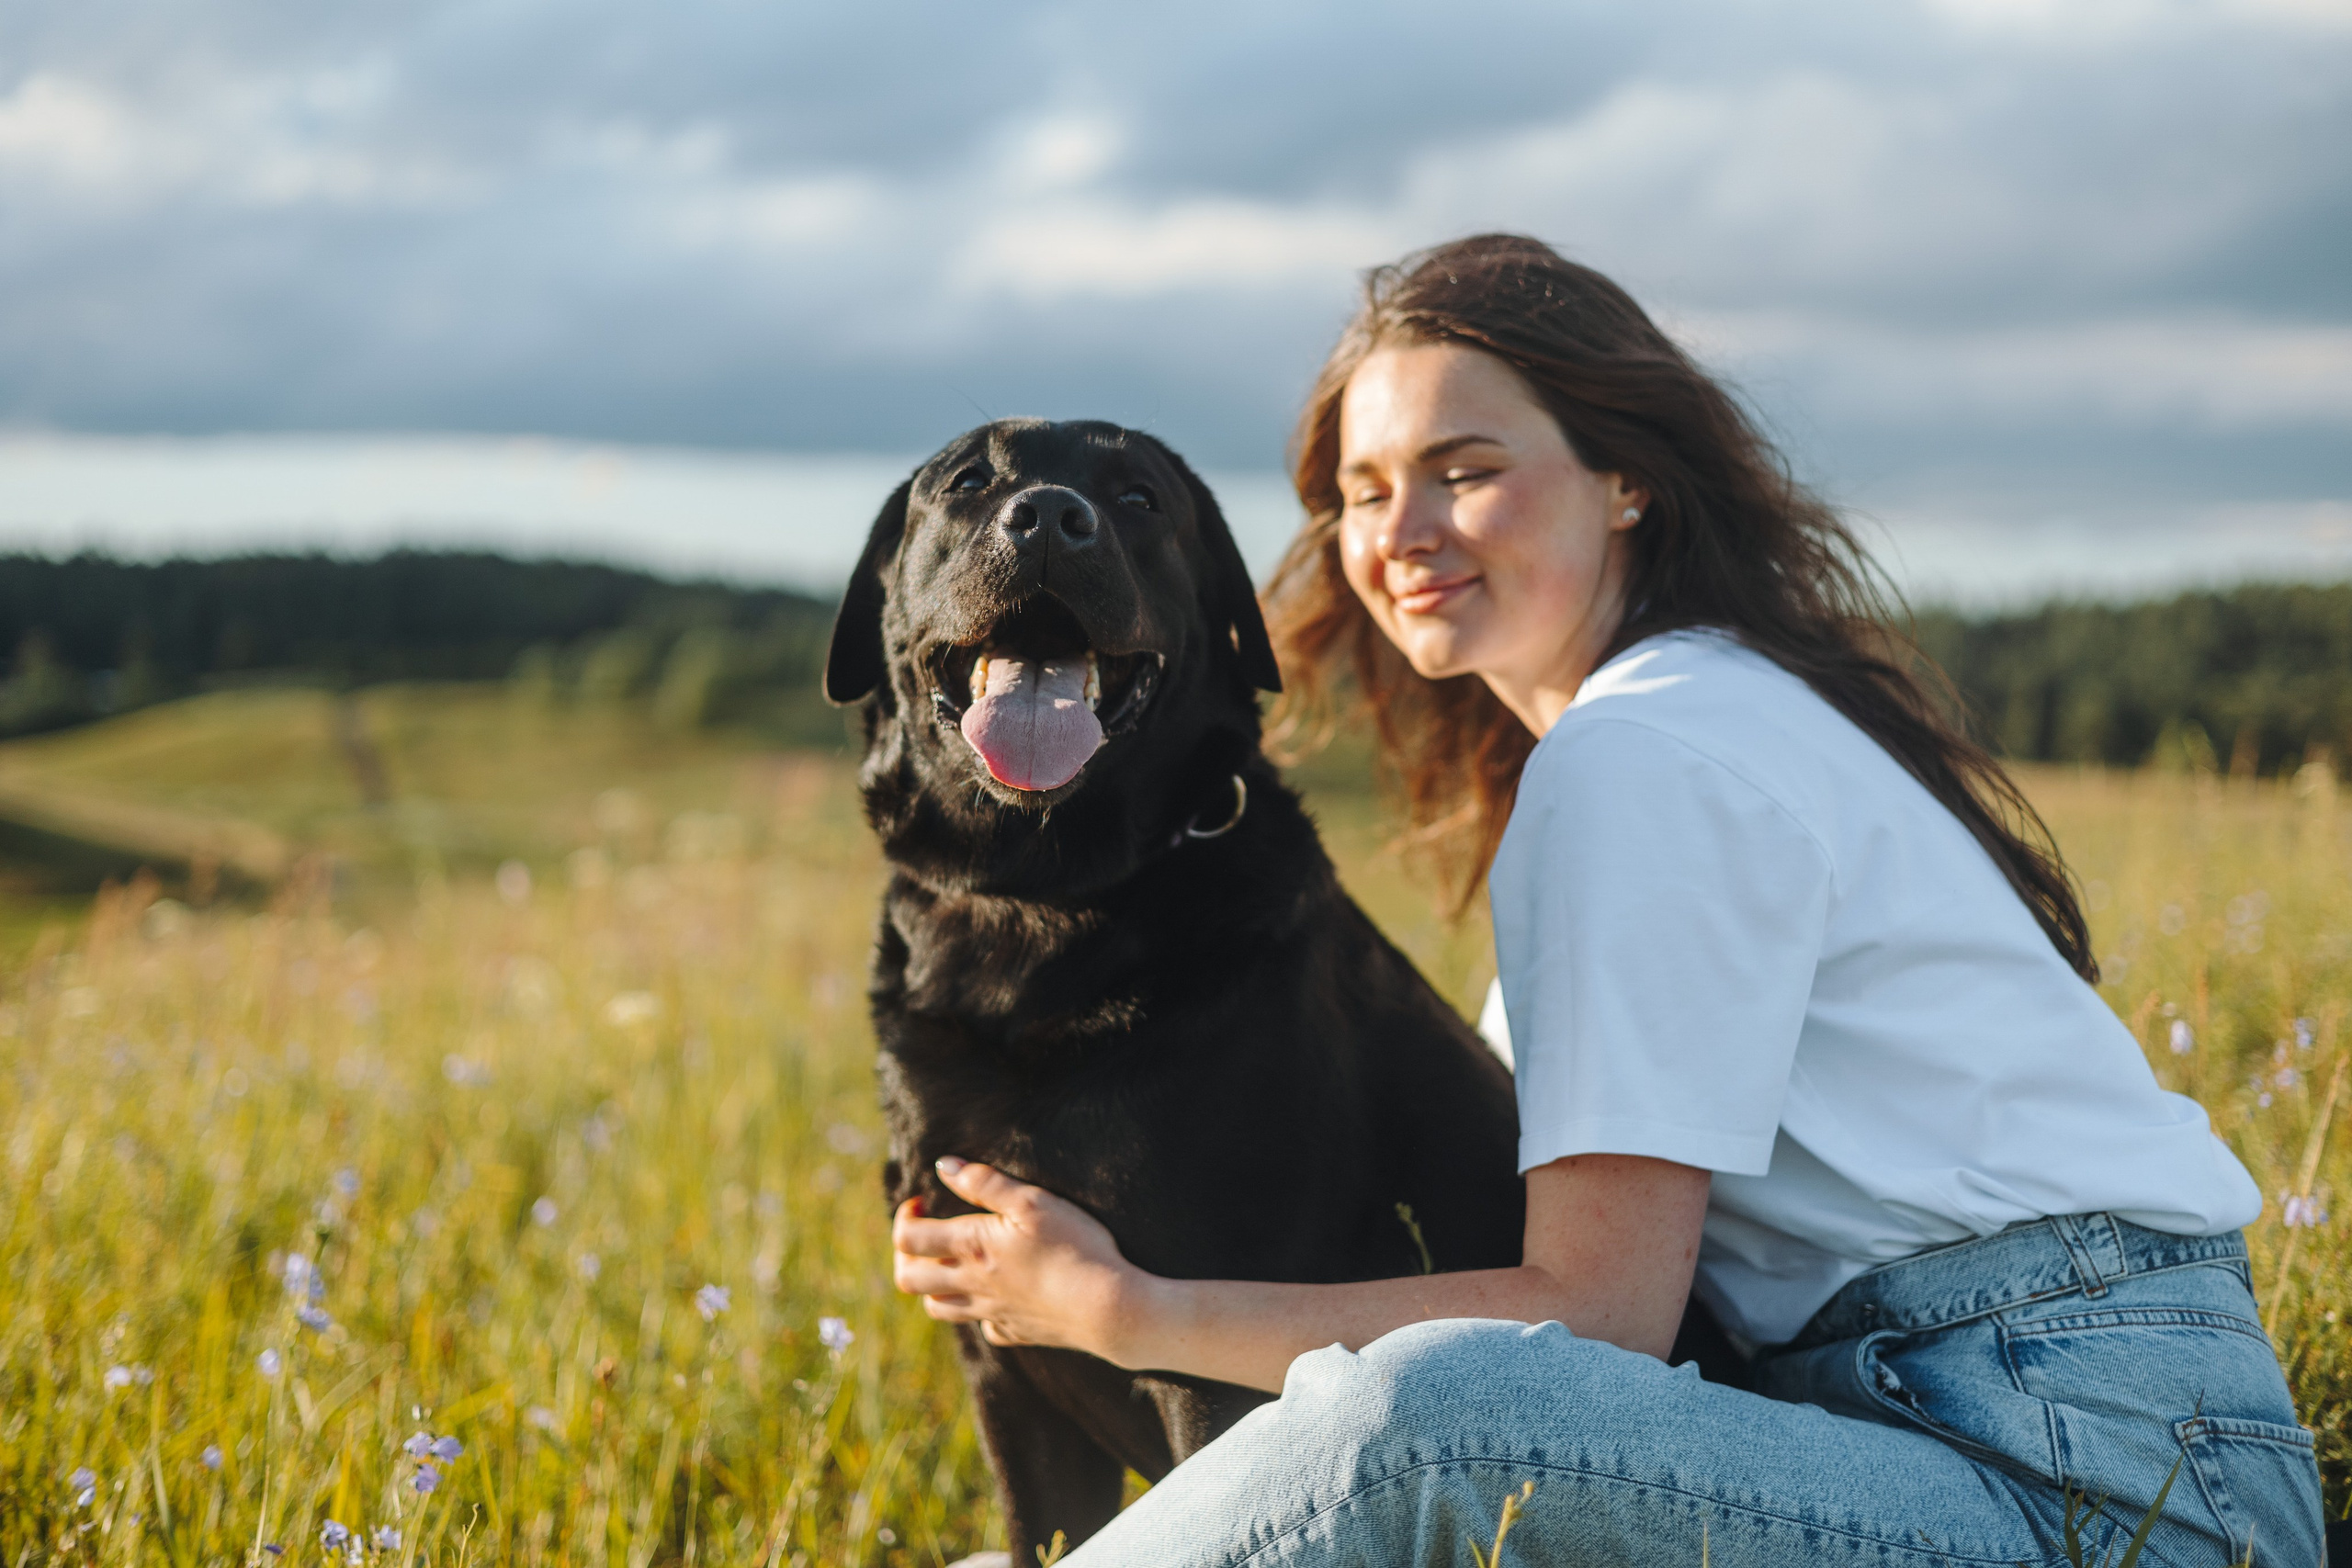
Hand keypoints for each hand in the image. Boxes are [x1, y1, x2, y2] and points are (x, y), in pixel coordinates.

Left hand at [892, 1157, 1141, 1357]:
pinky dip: (979, 1313)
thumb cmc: (1075, 1247)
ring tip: (952, 1264)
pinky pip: (983, 1328)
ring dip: (933, 1285)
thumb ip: (986, 1182)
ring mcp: (992, 1314)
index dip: (905, 1216)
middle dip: (905, 1254)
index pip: (908, 1238)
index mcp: (971, 1248)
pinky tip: (997, 1297)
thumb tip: (944, 1166)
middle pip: (909, 1279)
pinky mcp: (1016, 1333)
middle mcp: (972, 1285)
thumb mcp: (1032, 1201)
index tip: (922, 1200)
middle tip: (925, 1235)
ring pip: (938, 1308)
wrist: (1110, 1309)